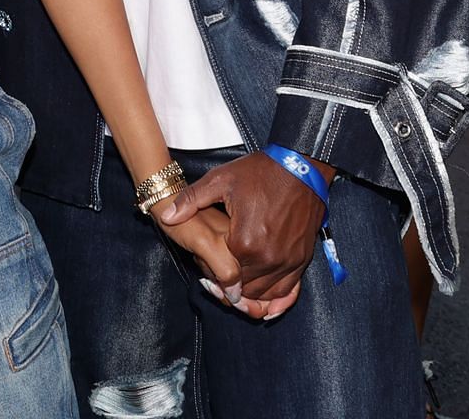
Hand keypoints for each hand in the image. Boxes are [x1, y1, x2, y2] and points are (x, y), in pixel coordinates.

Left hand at [156, 151, 334, 313]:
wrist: (302, 167)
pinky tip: (266, 302)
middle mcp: (268, 258)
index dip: (213, 273)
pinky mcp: (302, 259)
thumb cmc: (260, 172)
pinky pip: (289, 291)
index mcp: (245, 242)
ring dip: (251, 293)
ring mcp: (288, 261)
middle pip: (244, 289)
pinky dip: (276, 298)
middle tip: (220, 277)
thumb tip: (166, 217)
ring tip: (239, 284)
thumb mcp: (220, 180)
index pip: (223, 275)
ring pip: (265, 294)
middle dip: (231, 286)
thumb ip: (191, 201)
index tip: (207, 269)